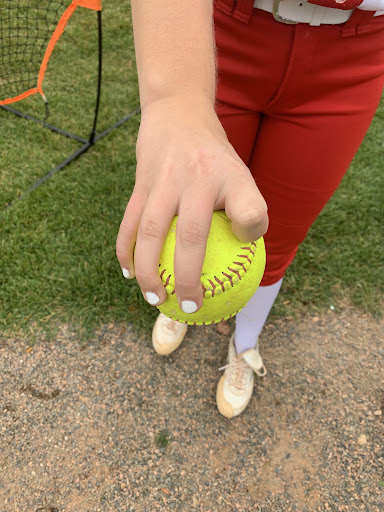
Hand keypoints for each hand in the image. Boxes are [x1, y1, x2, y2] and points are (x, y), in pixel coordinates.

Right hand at [116, 95, 267, 313]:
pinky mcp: (140, 184)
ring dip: (149, 271)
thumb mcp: (240, 174)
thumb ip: (247, 209)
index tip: (245, 246)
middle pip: (191, 234)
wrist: (177, 114)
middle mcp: (196, 178)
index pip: (250, 207)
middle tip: (191, 305)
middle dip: (188, 276)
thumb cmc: (214, 159)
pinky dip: (126, 251)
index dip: (252, 228)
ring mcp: (163, 180)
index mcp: (230, 177)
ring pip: (150, 232)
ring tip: (154, 298)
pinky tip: (128, 273)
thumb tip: (243, 252)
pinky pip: (130, 223)